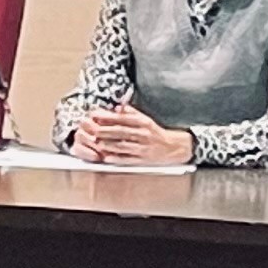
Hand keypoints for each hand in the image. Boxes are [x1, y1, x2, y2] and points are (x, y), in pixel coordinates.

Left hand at [68, 103, 198, 163]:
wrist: (175, 148)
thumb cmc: (156, 133)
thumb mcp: (146, 120)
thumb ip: (131, 113)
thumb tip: (117, 107)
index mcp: (144, 123)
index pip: (123, 119)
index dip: (108, 117)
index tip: (95, 115)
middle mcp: (144, 134)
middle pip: (121, 132)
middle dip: (105, 130)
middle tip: (92, 129)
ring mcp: (144, 148)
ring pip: (123, 146)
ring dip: (108, 145)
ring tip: (96, 143)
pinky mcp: (143, 160)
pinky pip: (128, 159)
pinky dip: (117, 159)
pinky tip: (106, 158)